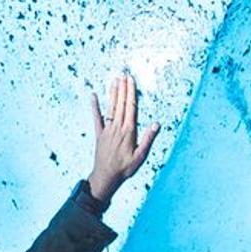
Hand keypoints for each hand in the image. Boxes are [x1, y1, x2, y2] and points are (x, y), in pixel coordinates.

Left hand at [85, 70, 162, 205]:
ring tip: (115, 80)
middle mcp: (118, 128)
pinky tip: (93, 95)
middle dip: (123, 88)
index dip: (131, 93)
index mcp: (129, 131)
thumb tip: (157, 124)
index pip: (131, 108)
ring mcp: (107, 130)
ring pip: (111, 108)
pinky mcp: (99, 134)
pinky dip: (95, 106)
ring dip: (113, 93)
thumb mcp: (141, 156)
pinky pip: (97, 118)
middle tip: (124, 74)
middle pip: (121, 104)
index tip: (131, 81)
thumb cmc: (126, 168)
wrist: (106, 177)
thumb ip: (148, 139)